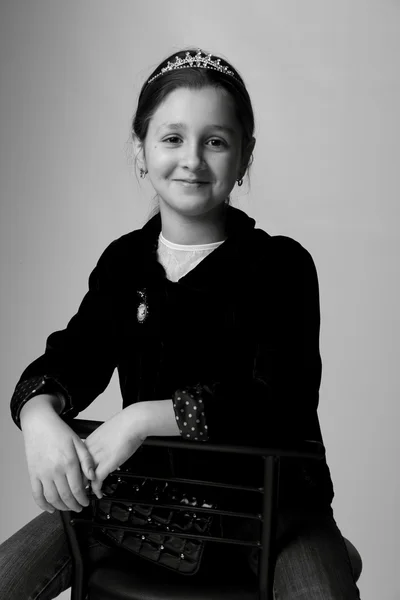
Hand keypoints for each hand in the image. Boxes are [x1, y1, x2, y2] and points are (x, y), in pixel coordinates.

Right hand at [21, 395, 95, 512]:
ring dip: (61, 507)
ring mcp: (42, 473)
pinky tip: (50, 508)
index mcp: (69, 462)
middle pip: (66, 496)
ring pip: (52, 498)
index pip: (78, 489)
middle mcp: (55, 470)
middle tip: (79, 507)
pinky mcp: (33, 474)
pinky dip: (43, 504)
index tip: (86, 502)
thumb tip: (93, 476)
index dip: (83, 499)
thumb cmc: (59, 431)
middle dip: (74, 505)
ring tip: (68, 507)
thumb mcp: (79, 442)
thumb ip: (87, 460)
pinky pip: (36, 494)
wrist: (40, 424)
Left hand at [84, 405, 146, 497]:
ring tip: (87, 496)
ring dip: (85, 489)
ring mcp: (96, 457)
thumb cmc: (124, 425)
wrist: (133, 422)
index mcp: (87, 442)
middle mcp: (88, 450)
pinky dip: (96, 490)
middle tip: (80, 491)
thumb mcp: (106, 433)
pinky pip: (96, 481)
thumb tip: (102, 450)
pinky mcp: (106, 464)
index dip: (75, 473)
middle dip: (77, 483)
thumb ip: (100, 444)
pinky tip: (99, 493)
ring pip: (83, 477)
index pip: (74, 462)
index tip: (78, 479)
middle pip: (75, 471)